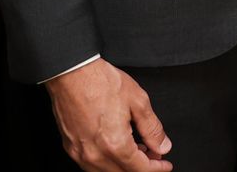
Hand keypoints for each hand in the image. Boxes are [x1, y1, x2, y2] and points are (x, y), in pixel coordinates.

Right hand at [44, 59, 171, 171]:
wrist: (72, 74)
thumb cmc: (101, 83)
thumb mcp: (138, 101)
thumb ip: (152, 128)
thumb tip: (162, 145)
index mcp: (114, 144)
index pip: (140, 168)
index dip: (156, 168)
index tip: (165, 165)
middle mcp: (95, 154)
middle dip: (142, 167)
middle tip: (154, 155)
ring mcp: (80, 153)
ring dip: (124, 166)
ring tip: (138, 150)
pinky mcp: (70, 147)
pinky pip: (91, 165)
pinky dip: (108, 162)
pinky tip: (117, 149)